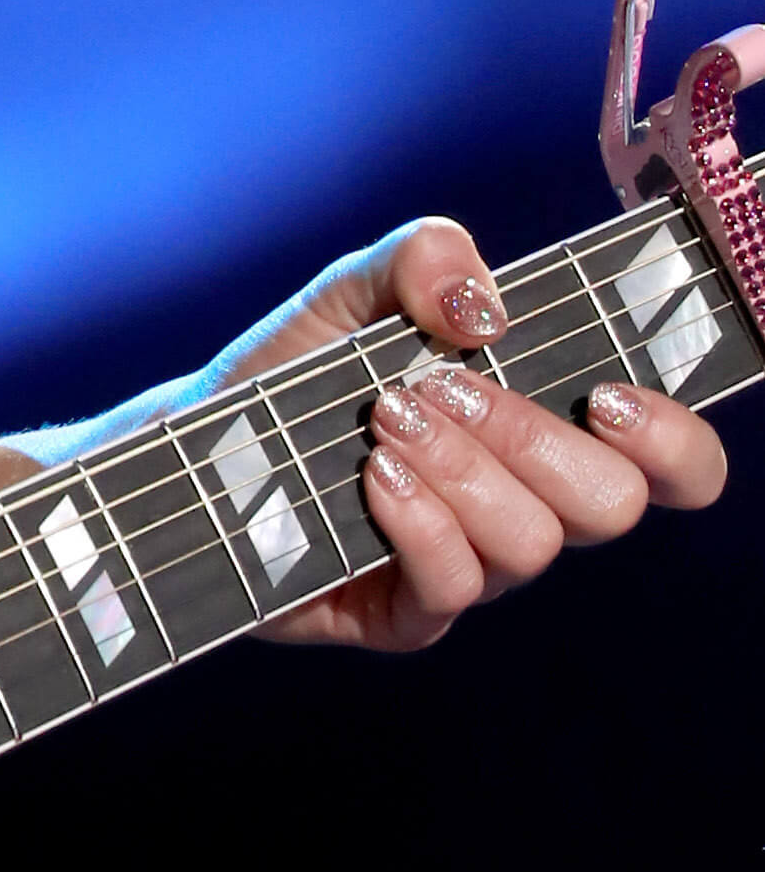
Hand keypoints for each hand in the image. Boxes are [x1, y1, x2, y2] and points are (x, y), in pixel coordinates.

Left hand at [210, 215, 727, 653]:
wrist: (195, 436)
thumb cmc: (294, 368)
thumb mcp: (352, 288)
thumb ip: (423, 257)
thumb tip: (483, 308)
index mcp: (547, 431)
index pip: (676, 466)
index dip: (673, 442)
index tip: (604, 396)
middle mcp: (527, 505)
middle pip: (611, 504)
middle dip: (532, 436)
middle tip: (445, 390)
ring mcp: (472, 565)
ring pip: (533, 544)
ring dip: (463, 469)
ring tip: (385, 420)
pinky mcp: (406, 614)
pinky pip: (456, 587)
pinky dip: (420, 522)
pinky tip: (372, 475)